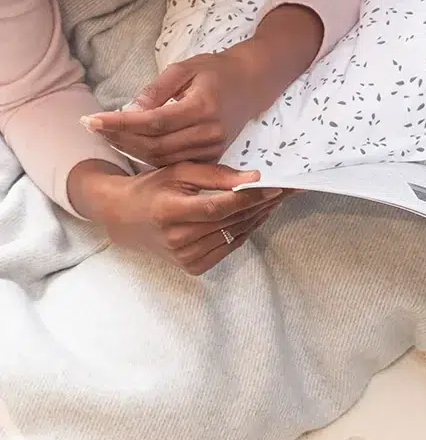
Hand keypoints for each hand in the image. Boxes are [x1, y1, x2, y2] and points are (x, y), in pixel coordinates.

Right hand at [68, 160, 283, 274]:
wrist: (125, 220)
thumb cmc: (153, 189)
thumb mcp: (178, 172)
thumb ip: (214, 175)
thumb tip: (252, 178)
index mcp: (169, 212)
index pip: (219, 207)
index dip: (249, 198)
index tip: (274, 186)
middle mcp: (177, 239)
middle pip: (231, 221)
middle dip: (262, 204)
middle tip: (286, 189)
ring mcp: (185, 257)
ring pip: (234, 235)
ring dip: (258, 217)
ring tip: (276, 199)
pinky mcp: (193, 267)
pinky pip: (229, 247)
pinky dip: (246, 231)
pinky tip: (258, 215)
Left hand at [82, 4, 322, 166]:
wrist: (252, 84)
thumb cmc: (216, 71)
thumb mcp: (185, 68)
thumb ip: (157, 90)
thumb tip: (130, 111)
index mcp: (203, 108)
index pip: (154, 122)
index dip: (120, 124)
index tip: (93, 120)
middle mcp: (209, 133)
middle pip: (154, 145)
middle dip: (119, 138)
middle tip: (92, 127)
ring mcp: (212, 149)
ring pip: (161, 159)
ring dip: (129, 149)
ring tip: (106, 134)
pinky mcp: (211, 158)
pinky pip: (173, 163)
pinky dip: (148, 155)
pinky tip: (129, 143)